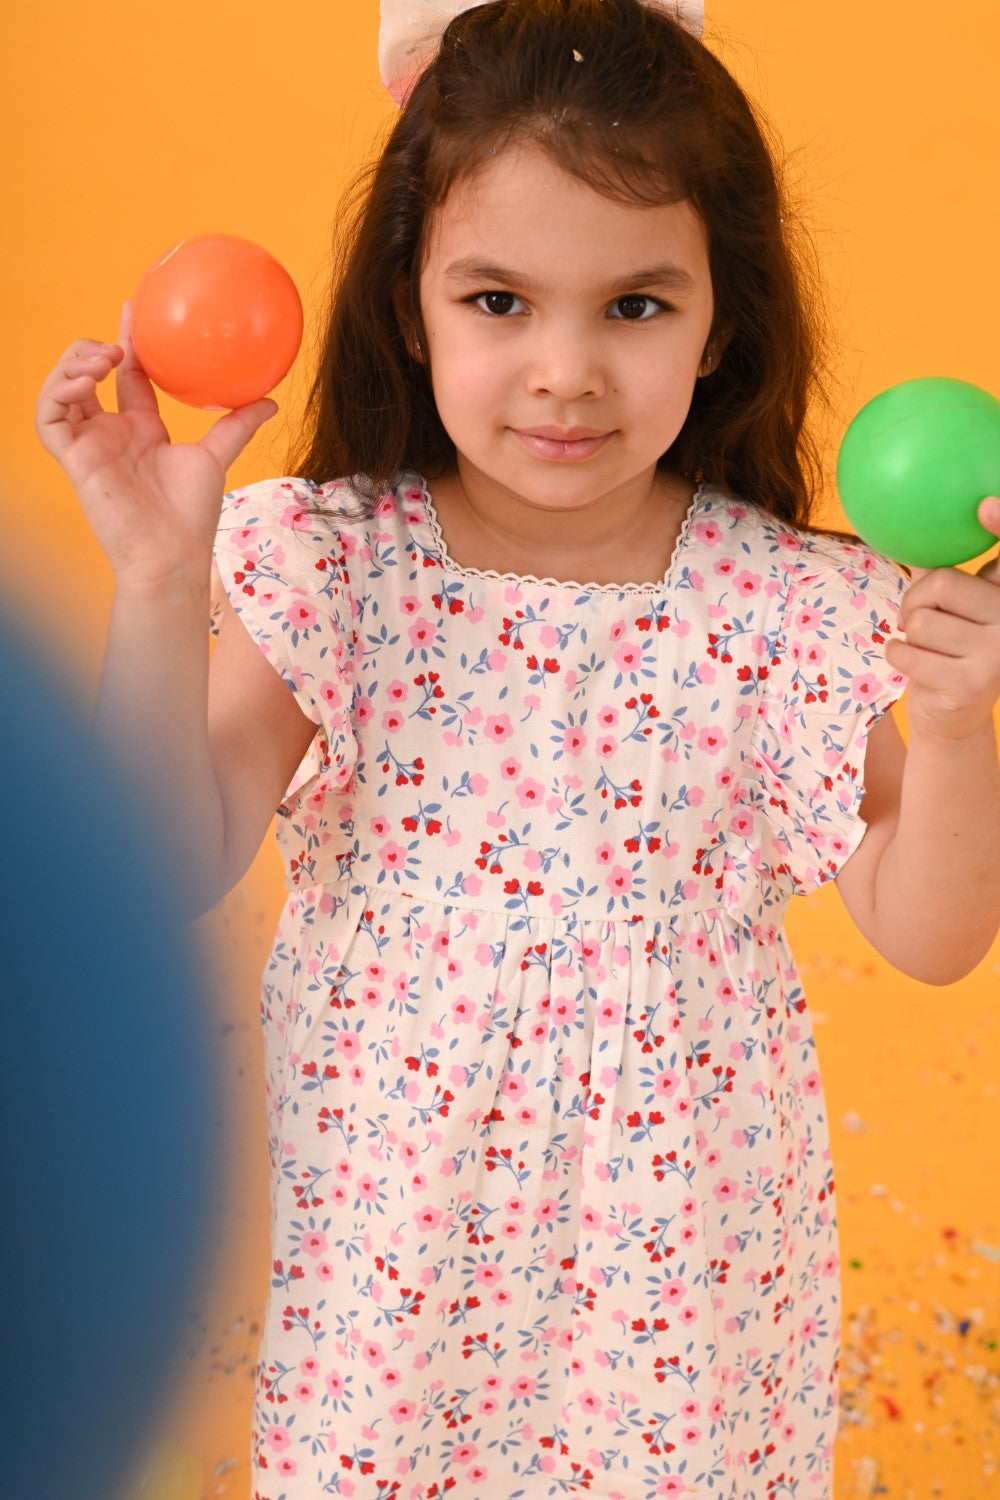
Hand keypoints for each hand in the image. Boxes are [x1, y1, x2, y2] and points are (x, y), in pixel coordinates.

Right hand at [35, 302, 277, 590]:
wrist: (172, 555)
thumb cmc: (192, 516)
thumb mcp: (216, 457)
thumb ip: (237, 426)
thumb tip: (270, 399)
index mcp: (142, 430)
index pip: (126, 376)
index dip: (127, 343)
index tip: (134, 311)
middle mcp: (111, 434)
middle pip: (85, 376)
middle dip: (92, 349)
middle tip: (118, 342)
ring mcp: (90, 446)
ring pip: (60, 391)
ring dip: (74, 365)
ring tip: (104, 358)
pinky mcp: (73, 460)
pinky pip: (48, 418)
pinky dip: (58, 392)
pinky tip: (85, 381)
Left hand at [886, 497, 999, 740]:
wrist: (953, 715)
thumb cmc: (949, 649)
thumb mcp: (954, 607)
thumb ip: (943, 574)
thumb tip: (909, 532)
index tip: (984, 505)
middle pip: (940, 584)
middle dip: (913, 601)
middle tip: (914, 618)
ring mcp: (998, 652)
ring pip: (921, 621)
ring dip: (909, 635)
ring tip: (923, 647)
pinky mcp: (972, 683)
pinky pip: (908, 652)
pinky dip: (897, 654)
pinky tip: (910, 661)